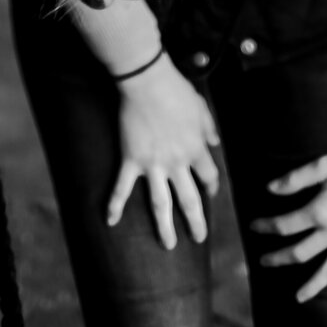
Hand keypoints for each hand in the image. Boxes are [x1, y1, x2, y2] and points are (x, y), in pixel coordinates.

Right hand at [107, 55, 220, 249]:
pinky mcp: (131, 160)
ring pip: (161, 203)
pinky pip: (123, 187)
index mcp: (196, 149)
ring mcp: (153, 165)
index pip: (209, 177)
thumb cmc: (175, 90)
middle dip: (196, 222)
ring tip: (167, 245)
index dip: (212, 187)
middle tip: (199, 238)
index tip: (211, 194)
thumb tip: (215, 143)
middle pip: (190, 200)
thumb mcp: (201, 107)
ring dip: (165, 226)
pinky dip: (116, 204)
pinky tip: (111, 221)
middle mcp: (177, 163)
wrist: (147, 81)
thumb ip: (209, 128)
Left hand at [250, 145, 326, 305]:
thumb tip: (269, 189)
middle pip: (301, 252)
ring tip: (298, 298)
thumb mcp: (323, 165)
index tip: (253, 227)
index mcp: (320, 213)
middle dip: (279, 258)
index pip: (285, 225)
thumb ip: (295, 179)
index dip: (266, 226)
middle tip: (264, 263)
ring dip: (313, 285)